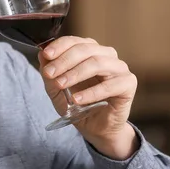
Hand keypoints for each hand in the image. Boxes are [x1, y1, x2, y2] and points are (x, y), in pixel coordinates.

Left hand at [38, 35, 138, 159]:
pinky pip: (110, 85)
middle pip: (85, 49)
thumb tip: (41, 54)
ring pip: (97, 63)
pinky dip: (91, 92)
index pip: (75, 41)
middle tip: (50, 73)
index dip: (59, 46)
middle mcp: (106, 55)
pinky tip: (77, 99)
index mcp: (90, 50)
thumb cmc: (78, 104)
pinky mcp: (128, 83)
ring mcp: (119, 68)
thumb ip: (49, 72)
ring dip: (76, 74)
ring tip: (61, 84)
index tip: (46, 55)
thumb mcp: (56, 89)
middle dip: (64, 60)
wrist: (95, 127)